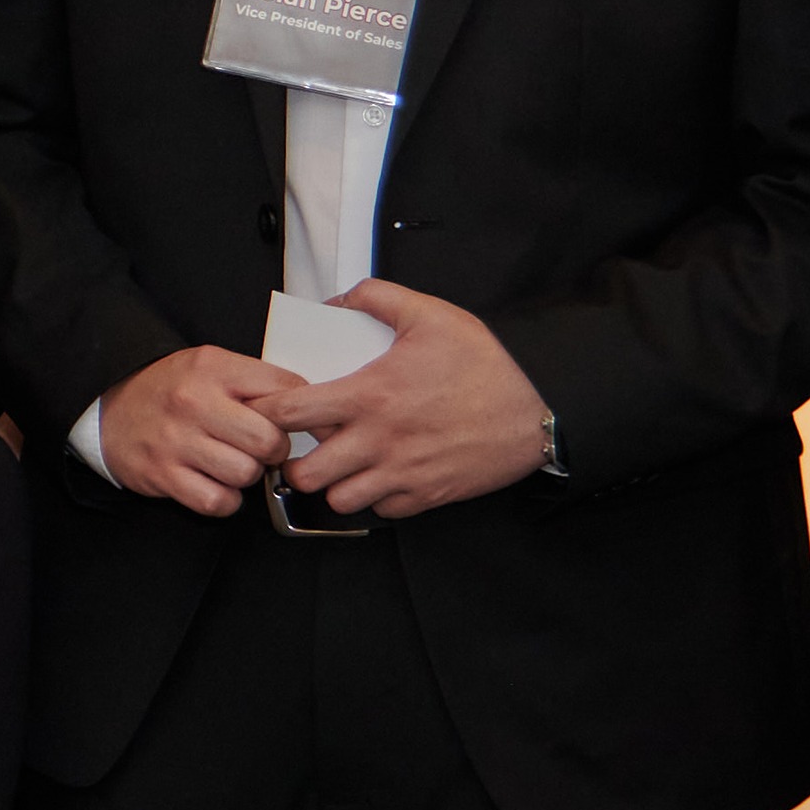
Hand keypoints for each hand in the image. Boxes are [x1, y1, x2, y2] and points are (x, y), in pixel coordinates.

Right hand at [92, 350, 285, 515]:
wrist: (108, 405)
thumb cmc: (171, 390)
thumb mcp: (211, 367)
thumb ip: (256, 383)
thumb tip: (313, 414)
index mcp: (214, 368)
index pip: (287, 390)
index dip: (303, 414)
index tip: (300, 426)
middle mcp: (195, 402)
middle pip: (270, 441)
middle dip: (273, 450)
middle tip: (259, 447)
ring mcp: (176, 440)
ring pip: (246, 474)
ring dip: (246, 475)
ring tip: (231, 463)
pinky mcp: (162, 474)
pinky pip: (218, 501)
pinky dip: (224, 500)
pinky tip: (215, 484)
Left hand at [252, 283, 553, 517]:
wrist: (539, 409)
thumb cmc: (488, 364)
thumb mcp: (431, 314)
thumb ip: (378, 299)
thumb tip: (341, 300)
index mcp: (370, 395)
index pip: (290, 415)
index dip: (269, 414)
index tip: (271, 410)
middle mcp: (379, 442)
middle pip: (305, 473)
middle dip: (295, 461)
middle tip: (303, 445)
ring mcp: (403, 474)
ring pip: (339, 501)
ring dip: (333, 484)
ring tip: (340, 463)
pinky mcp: (427, 497)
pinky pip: (382, 510)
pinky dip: (374, 497)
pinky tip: (380, 474)